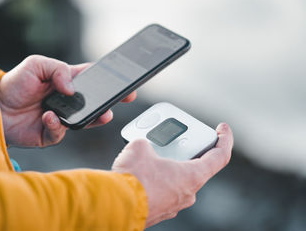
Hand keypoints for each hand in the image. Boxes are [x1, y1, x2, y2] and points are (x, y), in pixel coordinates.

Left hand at [0, 55, 135, 146]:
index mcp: (65, 81)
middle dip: (111, 101)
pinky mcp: (51, 133)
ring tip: (101, 114)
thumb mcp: (35, 64)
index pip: (92, 79)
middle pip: (94, 102)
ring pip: (86, 120)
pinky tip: (49, 117)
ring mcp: (61, 118)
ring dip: (95, 117)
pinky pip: (61, 132)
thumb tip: (72, 88)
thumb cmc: (14, 84)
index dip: (109, 80)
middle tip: (124, 98)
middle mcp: (66, 100)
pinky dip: (57, 125)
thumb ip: (57, 69)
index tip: (125, 81)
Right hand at [112, 123, 232, 228]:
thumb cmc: (133, 179)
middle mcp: (187, 193)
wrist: (115, 206)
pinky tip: (141, 172)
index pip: (220, 156)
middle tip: (173, 140)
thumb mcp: (140, 147)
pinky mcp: (159, 210)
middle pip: (195, 167)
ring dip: (167, 166)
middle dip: (183, 151)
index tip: (222, 129)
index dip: (224, 139)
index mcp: (192, 176)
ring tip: (149, 155)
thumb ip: (147, 142)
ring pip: (176, 180)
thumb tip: (142, 147)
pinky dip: (156, 179)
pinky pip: (162, 190)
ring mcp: (173, 205)